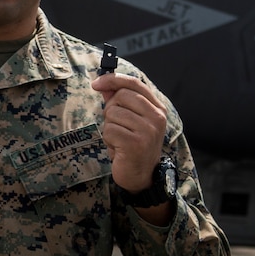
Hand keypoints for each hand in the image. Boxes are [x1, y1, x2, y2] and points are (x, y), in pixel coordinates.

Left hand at [91, 73, 166, 191]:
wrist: (141, 176)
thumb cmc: (133, 146)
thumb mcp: (129, 121)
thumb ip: (118, 101)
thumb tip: (102, 84)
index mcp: (158, 108)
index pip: (134, 83)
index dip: (113, 79)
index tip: (96, 83)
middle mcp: (156, 117)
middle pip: (121, 96)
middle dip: (110, 110)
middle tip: (117, 126)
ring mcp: (148, 130)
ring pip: (112, 114)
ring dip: (109, 127)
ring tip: (119, 140)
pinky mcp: (136, 143)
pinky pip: (109, 130)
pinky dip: (108, 139)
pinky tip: (118, 148)